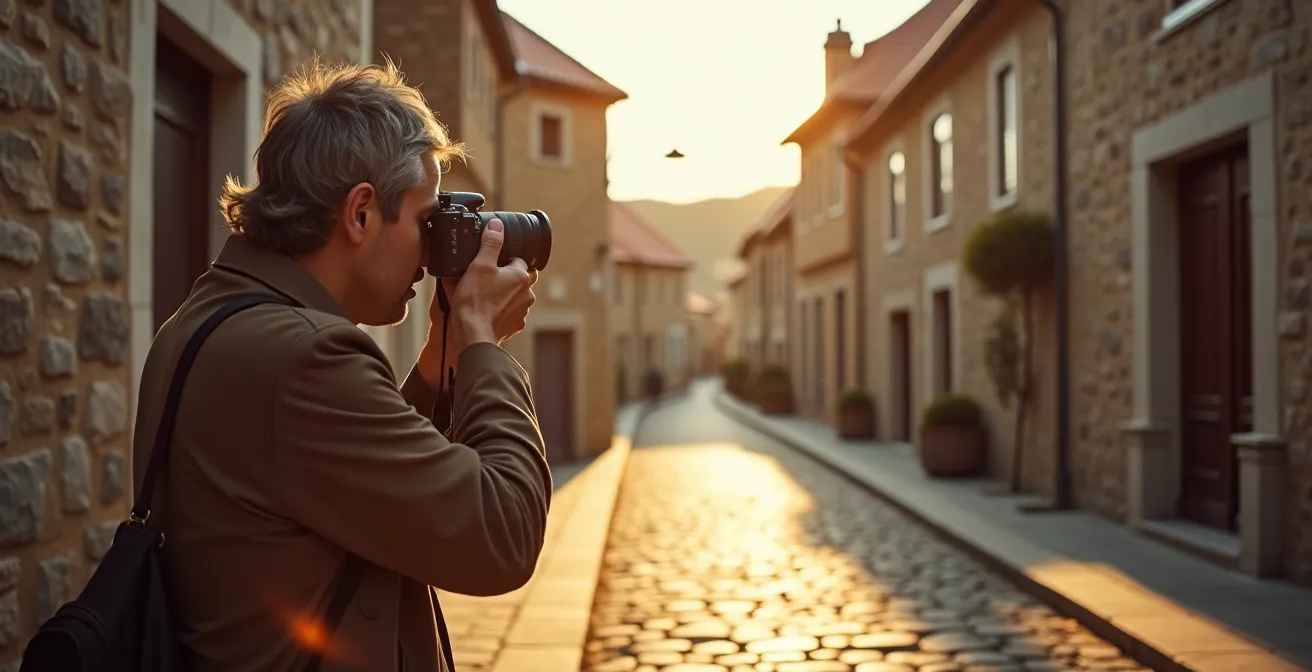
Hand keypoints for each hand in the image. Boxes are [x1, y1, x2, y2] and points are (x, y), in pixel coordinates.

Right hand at [417, 220, 536, 386]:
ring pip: (518, 296)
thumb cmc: (474, 300)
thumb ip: (491, 243)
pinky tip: (487, 309)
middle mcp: (527, 294)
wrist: (473, 333)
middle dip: (510, 276)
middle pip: (522, 278)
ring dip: (506, 293)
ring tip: (486, 294)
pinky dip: (502, 310)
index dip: (504, 260)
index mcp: (521, 276)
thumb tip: (498, 226)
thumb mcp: (479, 265)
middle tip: (491, 277)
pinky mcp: (515, 325)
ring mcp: (522, 311)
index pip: (519, 260)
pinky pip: (511, 312)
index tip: (491, 263)